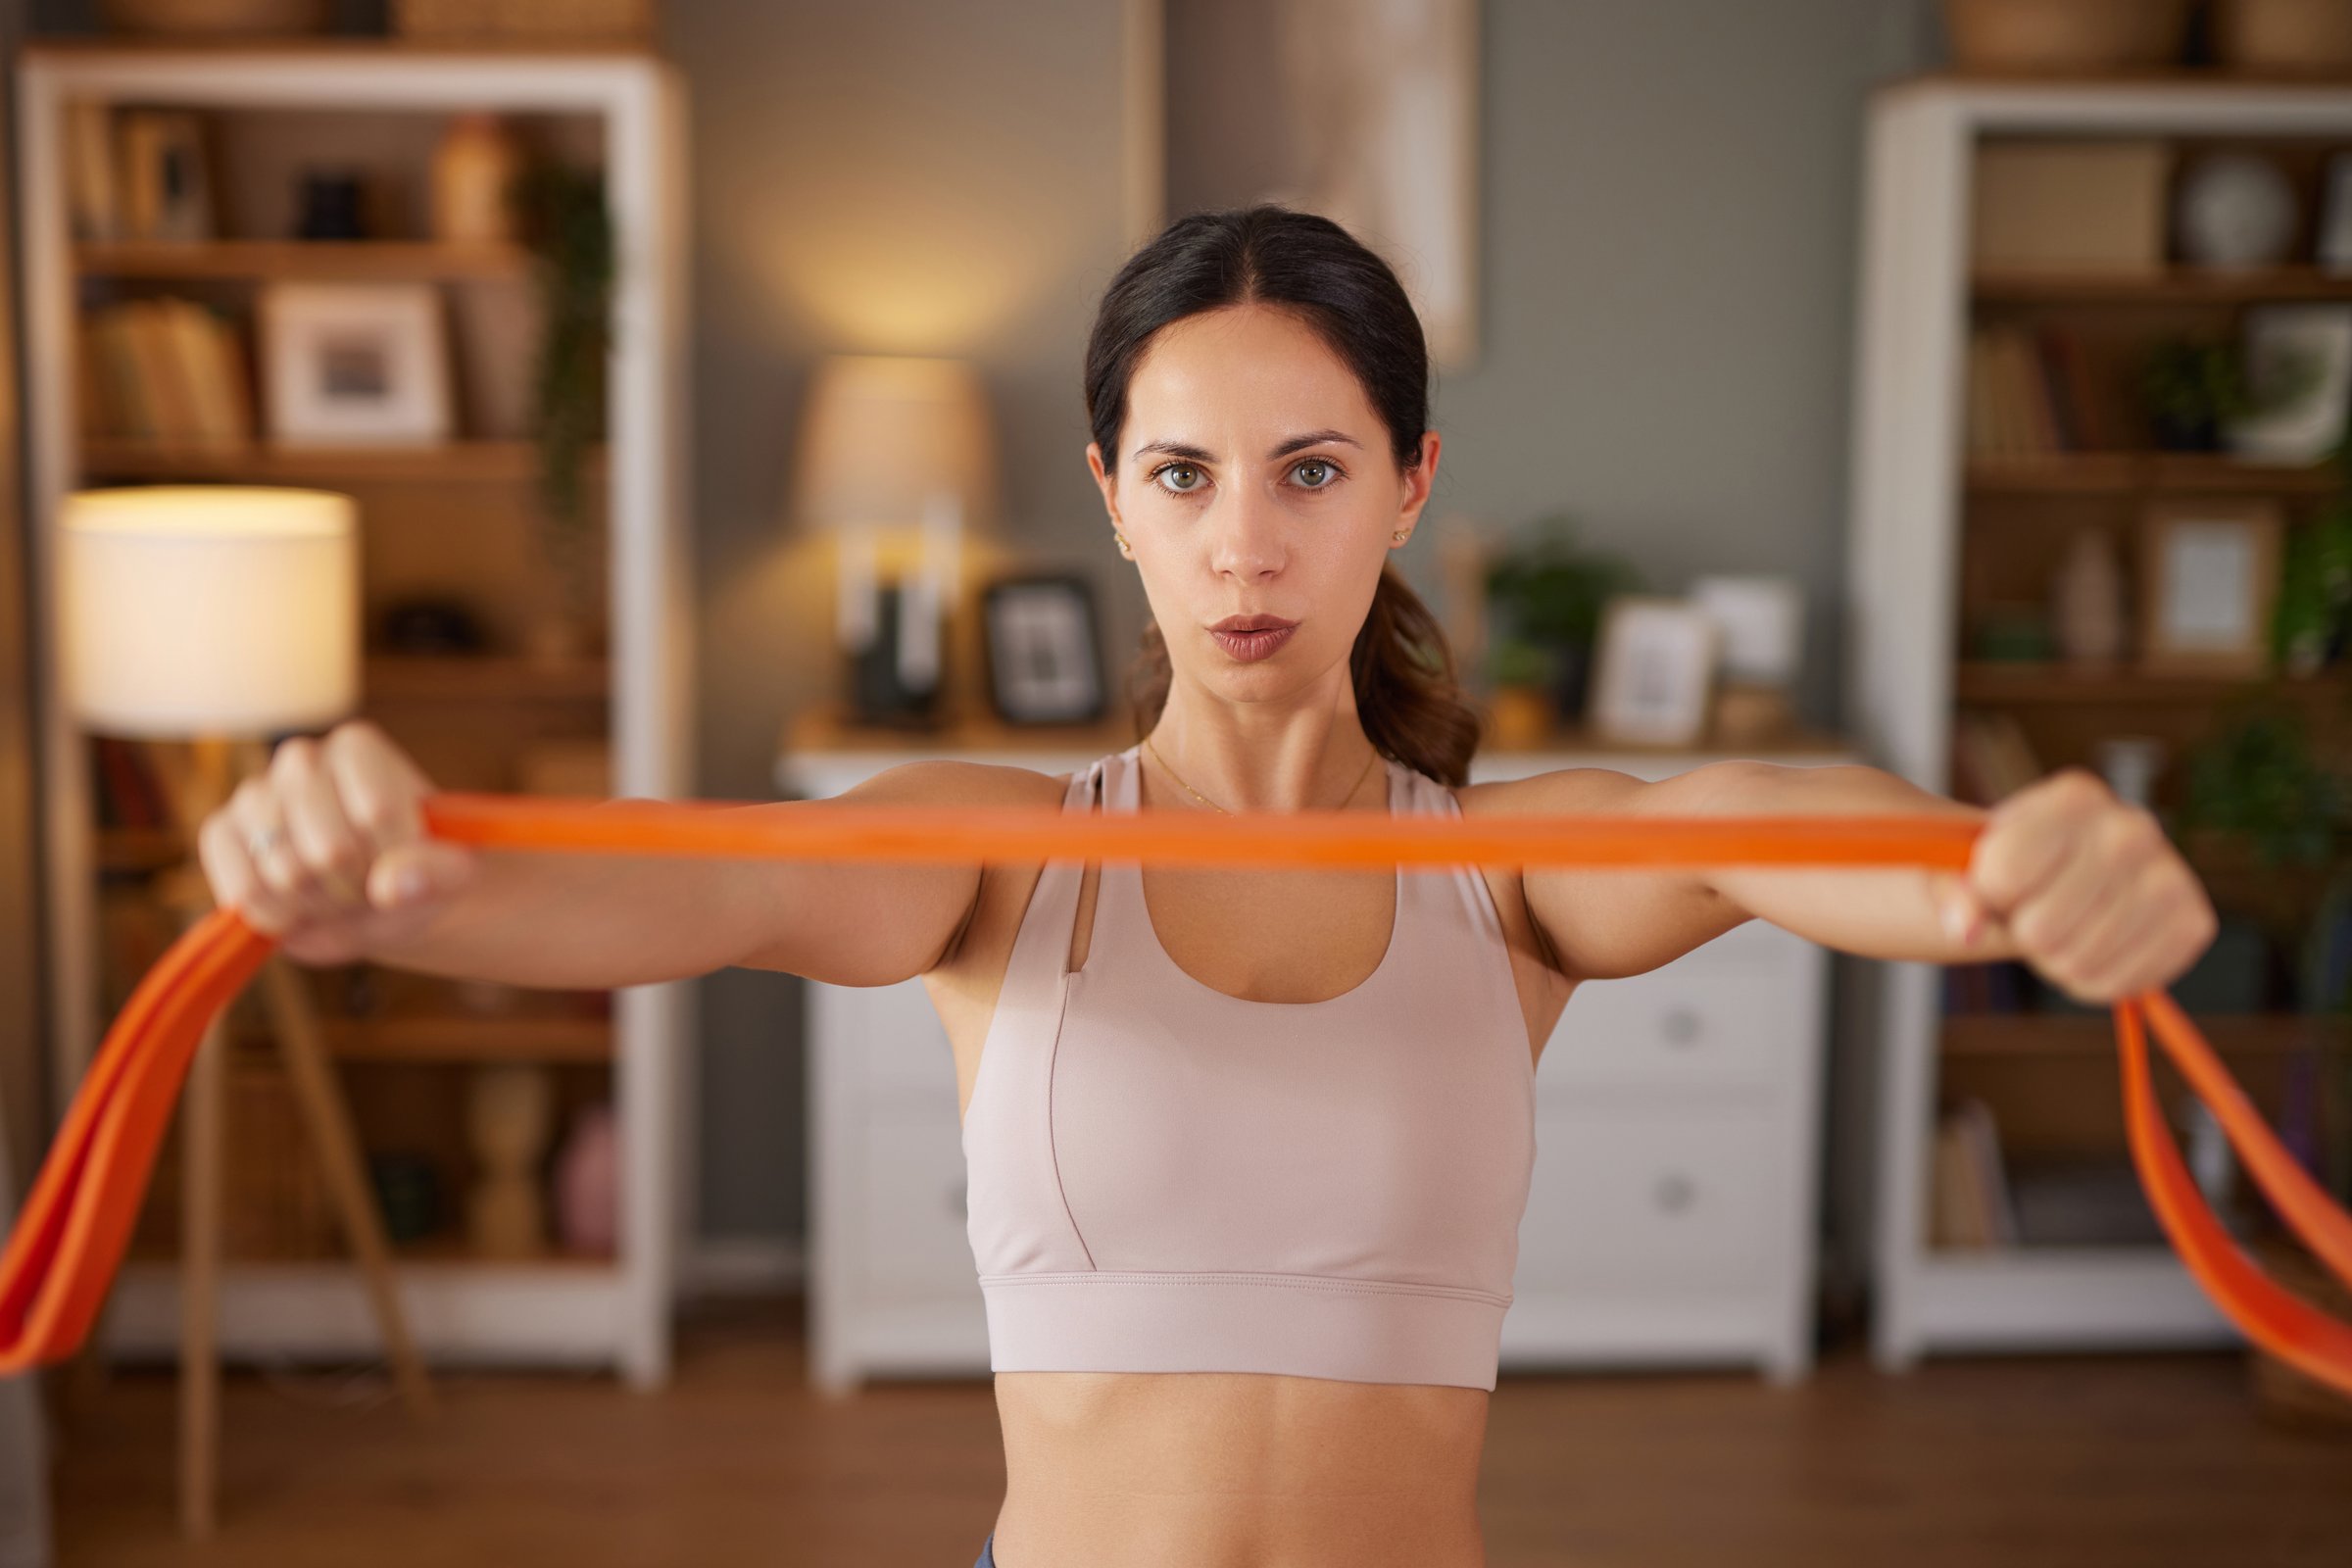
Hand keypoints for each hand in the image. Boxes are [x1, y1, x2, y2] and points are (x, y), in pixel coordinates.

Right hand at [196, 719, 477, 965]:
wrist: (376, 900)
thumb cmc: (414, 875)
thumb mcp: (446, 875)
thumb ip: (435, 874)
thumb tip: (392, 884)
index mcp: (357, 748)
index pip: (377, 813)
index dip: (396, 858)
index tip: (408, 862)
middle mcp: (300, 759)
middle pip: (330, 848)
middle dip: (357, 886)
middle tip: (367, 885)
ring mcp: (253, 795)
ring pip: (285, 871)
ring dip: (320, 904)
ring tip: (334, 894)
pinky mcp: (222, 834)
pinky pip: (243, 888)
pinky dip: (276, 915)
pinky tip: (296, 911)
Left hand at [1934, 767, 2217, 1002]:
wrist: (2063, 878)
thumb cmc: (2006, 866)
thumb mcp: (1967, 866)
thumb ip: (1956, 893)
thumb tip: (1964, 929)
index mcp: (2076, 796)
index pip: (2004, 872)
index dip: (1987, 891)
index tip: (1997, 879)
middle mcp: (2133, 826)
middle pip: (2040, 928)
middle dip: (2021, 931)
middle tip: (2032, 910)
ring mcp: (2171, 874)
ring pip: (2078, 961)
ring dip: (2054, 959)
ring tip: (2061, 927)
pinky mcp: (2194, 923)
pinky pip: (2121, 982)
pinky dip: (2092, 980)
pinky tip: (2091, 946)